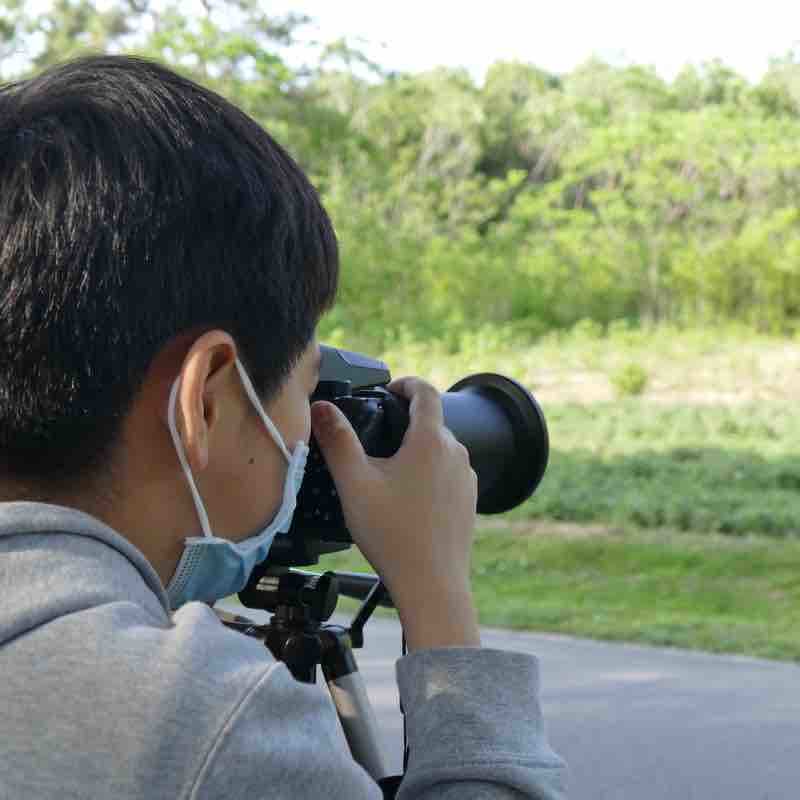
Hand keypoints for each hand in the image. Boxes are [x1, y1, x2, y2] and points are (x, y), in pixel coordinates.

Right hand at [310, 377, 479, 649]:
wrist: (432, 585)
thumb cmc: (393, 536)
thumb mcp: (355, 484)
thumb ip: (338, 441)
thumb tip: (322, 407)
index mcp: (430, 441)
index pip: (426, 392)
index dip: (407, 383)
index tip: (390, 388)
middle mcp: (456, 454)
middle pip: (432, 422)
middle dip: (406, 421)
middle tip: (376, 436)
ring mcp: (467, 478)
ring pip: (441, 449)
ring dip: (418, 448)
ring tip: (389, 471)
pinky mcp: (470, 500)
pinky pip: (449, 473)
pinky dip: (430, 472)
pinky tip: (408, 497)